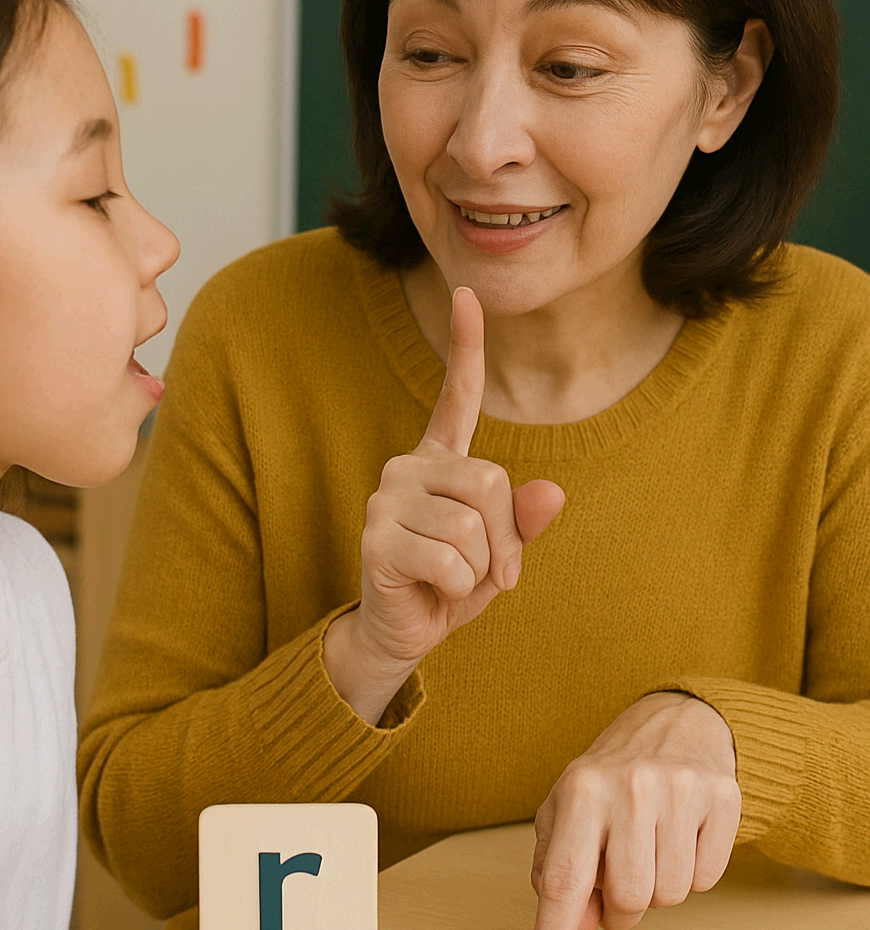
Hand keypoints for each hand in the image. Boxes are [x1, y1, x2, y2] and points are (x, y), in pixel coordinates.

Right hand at [323, 286, 564, 721]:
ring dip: (482, 568)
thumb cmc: (450, 586)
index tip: (467, 294)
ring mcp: (387, 499)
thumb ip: (525, 522)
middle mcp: (408, 468)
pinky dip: (458, 588)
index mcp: (440, 461)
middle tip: (490, 572)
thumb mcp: (500, 554)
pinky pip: (451, 560)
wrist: (401, 634)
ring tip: (454, 581)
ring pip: (474, 525)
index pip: (459, 397)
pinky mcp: (377, 537)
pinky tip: (432, 591)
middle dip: (506, 538)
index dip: (465, 346)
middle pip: (491, 481)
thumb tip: (552, 493)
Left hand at [524, 691, 741, 929]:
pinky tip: (681, 835)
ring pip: (670, 896)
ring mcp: (681, 791)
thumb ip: (559, 871)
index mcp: (581, 790)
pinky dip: (693, 871)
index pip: (562, 882)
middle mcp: (631, 788)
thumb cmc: (612, 778)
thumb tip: (579, 929)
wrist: (676, 723)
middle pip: (628, 901)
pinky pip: (708, 879)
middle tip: (618, 874)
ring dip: (657, 888)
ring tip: (649, 846)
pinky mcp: (723, 798)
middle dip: (620, 907)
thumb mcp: (567, 813)